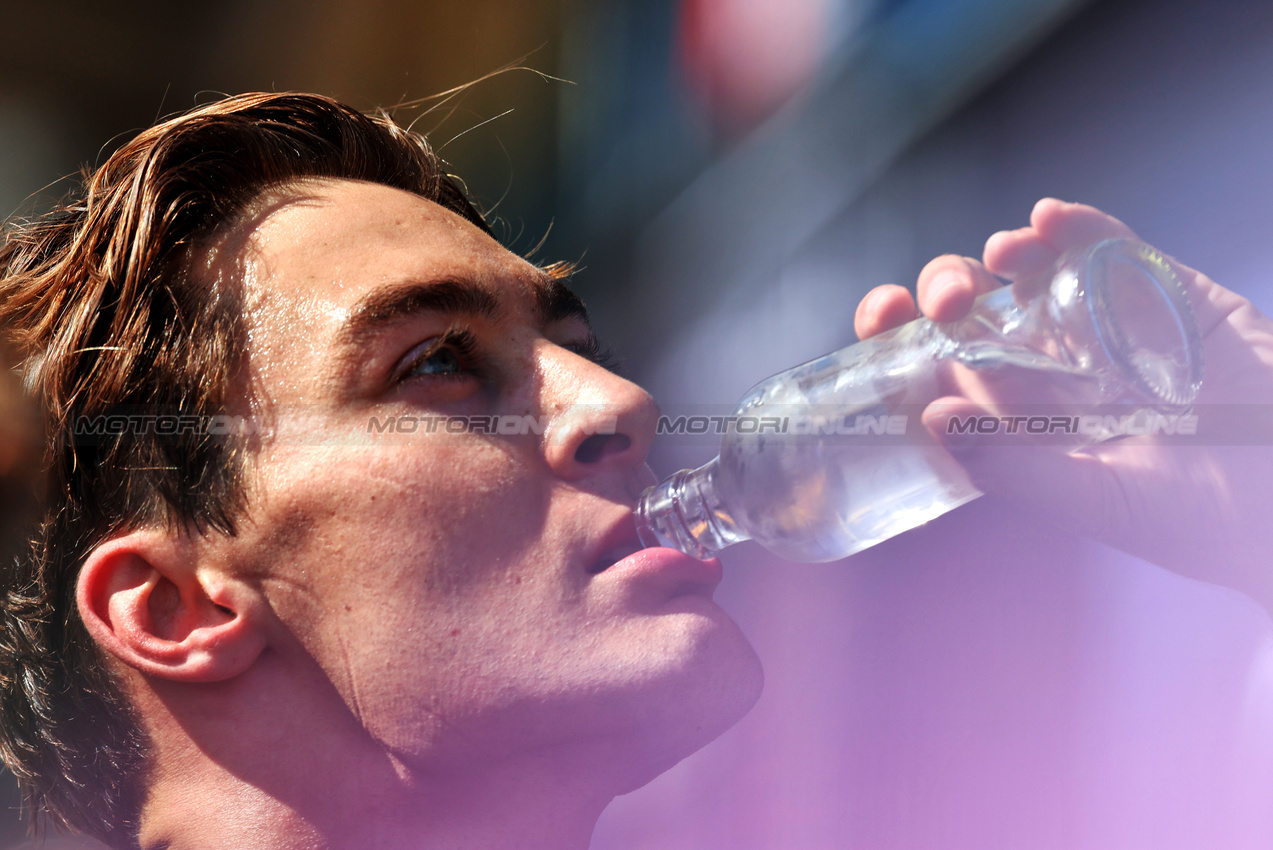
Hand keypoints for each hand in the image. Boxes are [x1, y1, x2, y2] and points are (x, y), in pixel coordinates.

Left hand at [855, 199, 1272, 613]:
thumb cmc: (1200, 519)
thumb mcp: (1100, 502)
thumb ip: (1015, 466)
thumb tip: (930, 419)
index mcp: (1021, 420)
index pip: (941, 369)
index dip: (901, 337)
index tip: (880, 317)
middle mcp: (1052, 369)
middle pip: (977, 313)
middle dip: (949, 292)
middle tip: (951, 301)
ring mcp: (1103, 327)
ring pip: (1033, 273)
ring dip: (1005, 254)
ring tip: (1002, 254)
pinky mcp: (1162, 296)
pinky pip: (1111, 249)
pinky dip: (1081, 226)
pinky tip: (1050, 216)